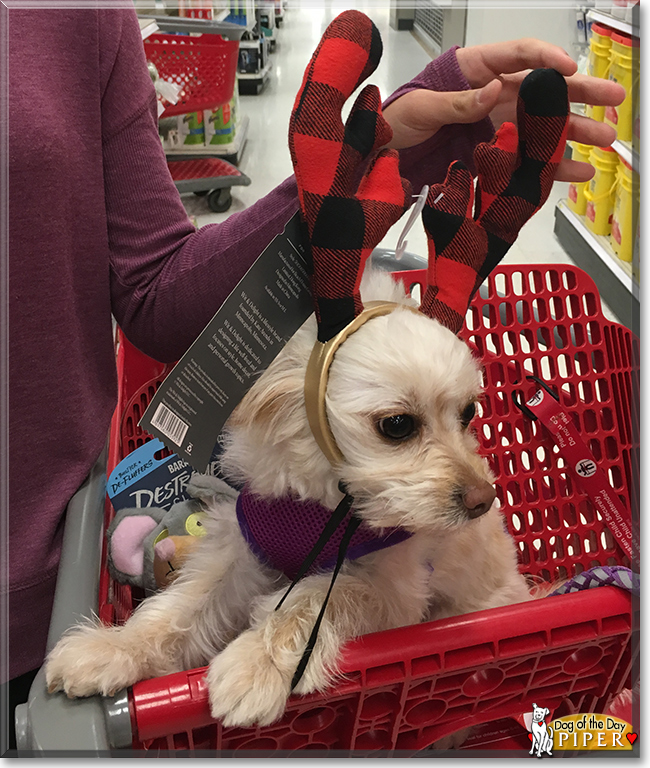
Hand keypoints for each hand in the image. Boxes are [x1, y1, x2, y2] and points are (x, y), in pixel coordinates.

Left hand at [383, 38, 625, 182]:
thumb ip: (456, 103)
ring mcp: (495, 126)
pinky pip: (525, 160)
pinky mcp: (493, 156)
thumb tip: (492, 93)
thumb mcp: (421, 108)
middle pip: (542, 90)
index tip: (568, 70)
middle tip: (614, 99)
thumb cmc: (397, 121)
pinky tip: (575, 173)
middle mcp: (493, 94)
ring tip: (605, 140)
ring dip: (573, 134)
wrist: (382, 157)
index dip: (546, 60)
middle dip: (580, 94)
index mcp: (475, 69)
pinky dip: (548, 168)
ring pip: (541, 126)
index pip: (518, 55)